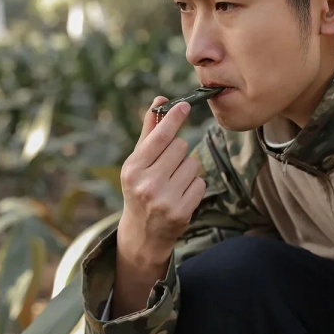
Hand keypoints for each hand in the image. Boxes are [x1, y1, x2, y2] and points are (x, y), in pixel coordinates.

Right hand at [117, 96, 205, 267]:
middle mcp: (146, 184)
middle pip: (180, 147)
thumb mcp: (138, 161)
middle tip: (168, 166)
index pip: (159, 136)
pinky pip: (200, 183)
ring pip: (193, 164)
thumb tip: (160, 100)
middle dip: (178, 151)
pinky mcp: (181, 212)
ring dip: (187, 169)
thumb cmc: (140, 187)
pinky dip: (194, 186)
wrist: (142, 233)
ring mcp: (164, 199)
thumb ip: (150, 131)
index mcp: (133, 168)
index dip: (174, 118)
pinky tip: (181, 195)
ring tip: (173, 182)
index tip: (185, 105)